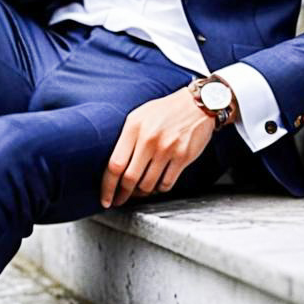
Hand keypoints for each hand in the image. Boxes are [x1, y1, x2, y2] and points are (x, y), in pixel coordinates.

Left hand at [99, 88, 214, 208]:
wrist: (197, 104)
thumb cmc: (164, 111)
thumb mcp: (138, 116)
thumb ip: (125, 138)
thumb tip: (113, 167)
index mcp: (134, 127)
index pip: (115, 164)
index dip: (107, 186)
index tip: (105, 198)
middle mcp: (149, 139)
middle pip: (130, 179)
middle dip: (122, 195)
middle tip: (119, 200)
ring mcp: (167, 149)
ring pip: (148, 185)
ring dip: (141, 193)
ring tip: (137, 192)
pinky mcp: (183, 157)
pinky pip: (166, 184)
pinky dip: (158, 189)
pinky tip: (155, 186)